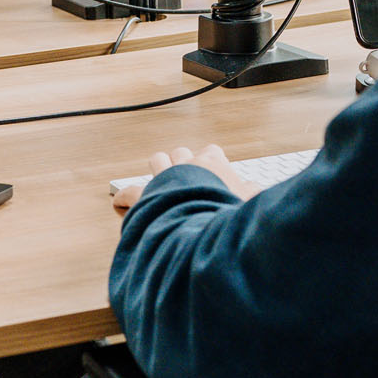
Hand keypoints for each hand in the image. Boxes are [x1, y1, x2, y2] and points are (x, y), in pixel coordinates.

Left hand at [112, 143, 259, 213]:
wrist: (204, 226)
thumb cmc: (228, 212)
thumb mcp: (250, 201)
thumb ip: (251, 192)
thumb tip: (255, 189)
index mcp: (212, 163)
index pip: (212, 152)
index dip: (212, 162)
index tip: (214, 173)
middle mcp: (186, 165)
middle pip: (182, 152)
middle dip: (183, 163)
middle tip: (187, 181)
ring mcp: (163, 178)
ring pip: (157, 159)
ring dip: (159, 170)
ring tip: (162, 184)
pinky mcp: (145, 195)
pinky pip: (128, 192)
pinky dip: (125, 199)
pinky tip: (123, 205)